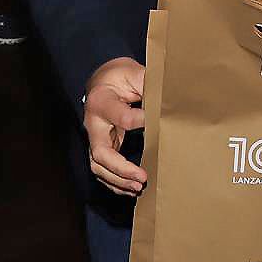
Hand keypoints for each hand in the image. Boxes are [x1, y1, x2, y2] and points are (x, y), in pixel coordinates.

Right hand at [83, 57, 147, 195]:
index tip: (158, 124)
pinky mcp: (99, 147)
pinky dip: (115, 183)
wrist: (102, 82)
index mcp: (101, 101)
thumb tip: (169, 100)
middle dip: (121, 168)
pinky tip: (130, 188)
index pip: (122, 118)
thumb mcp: (132, 72)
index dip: (141, 122)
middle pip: (100, 153)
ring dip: (119, 180)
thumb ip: (148, 84)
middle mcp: (93, 124)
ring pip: (98, 167)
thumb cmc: (119, 77)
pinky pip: (102, 170)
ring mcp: (94, 138)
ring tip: (139, 186)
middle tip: (143, 176)